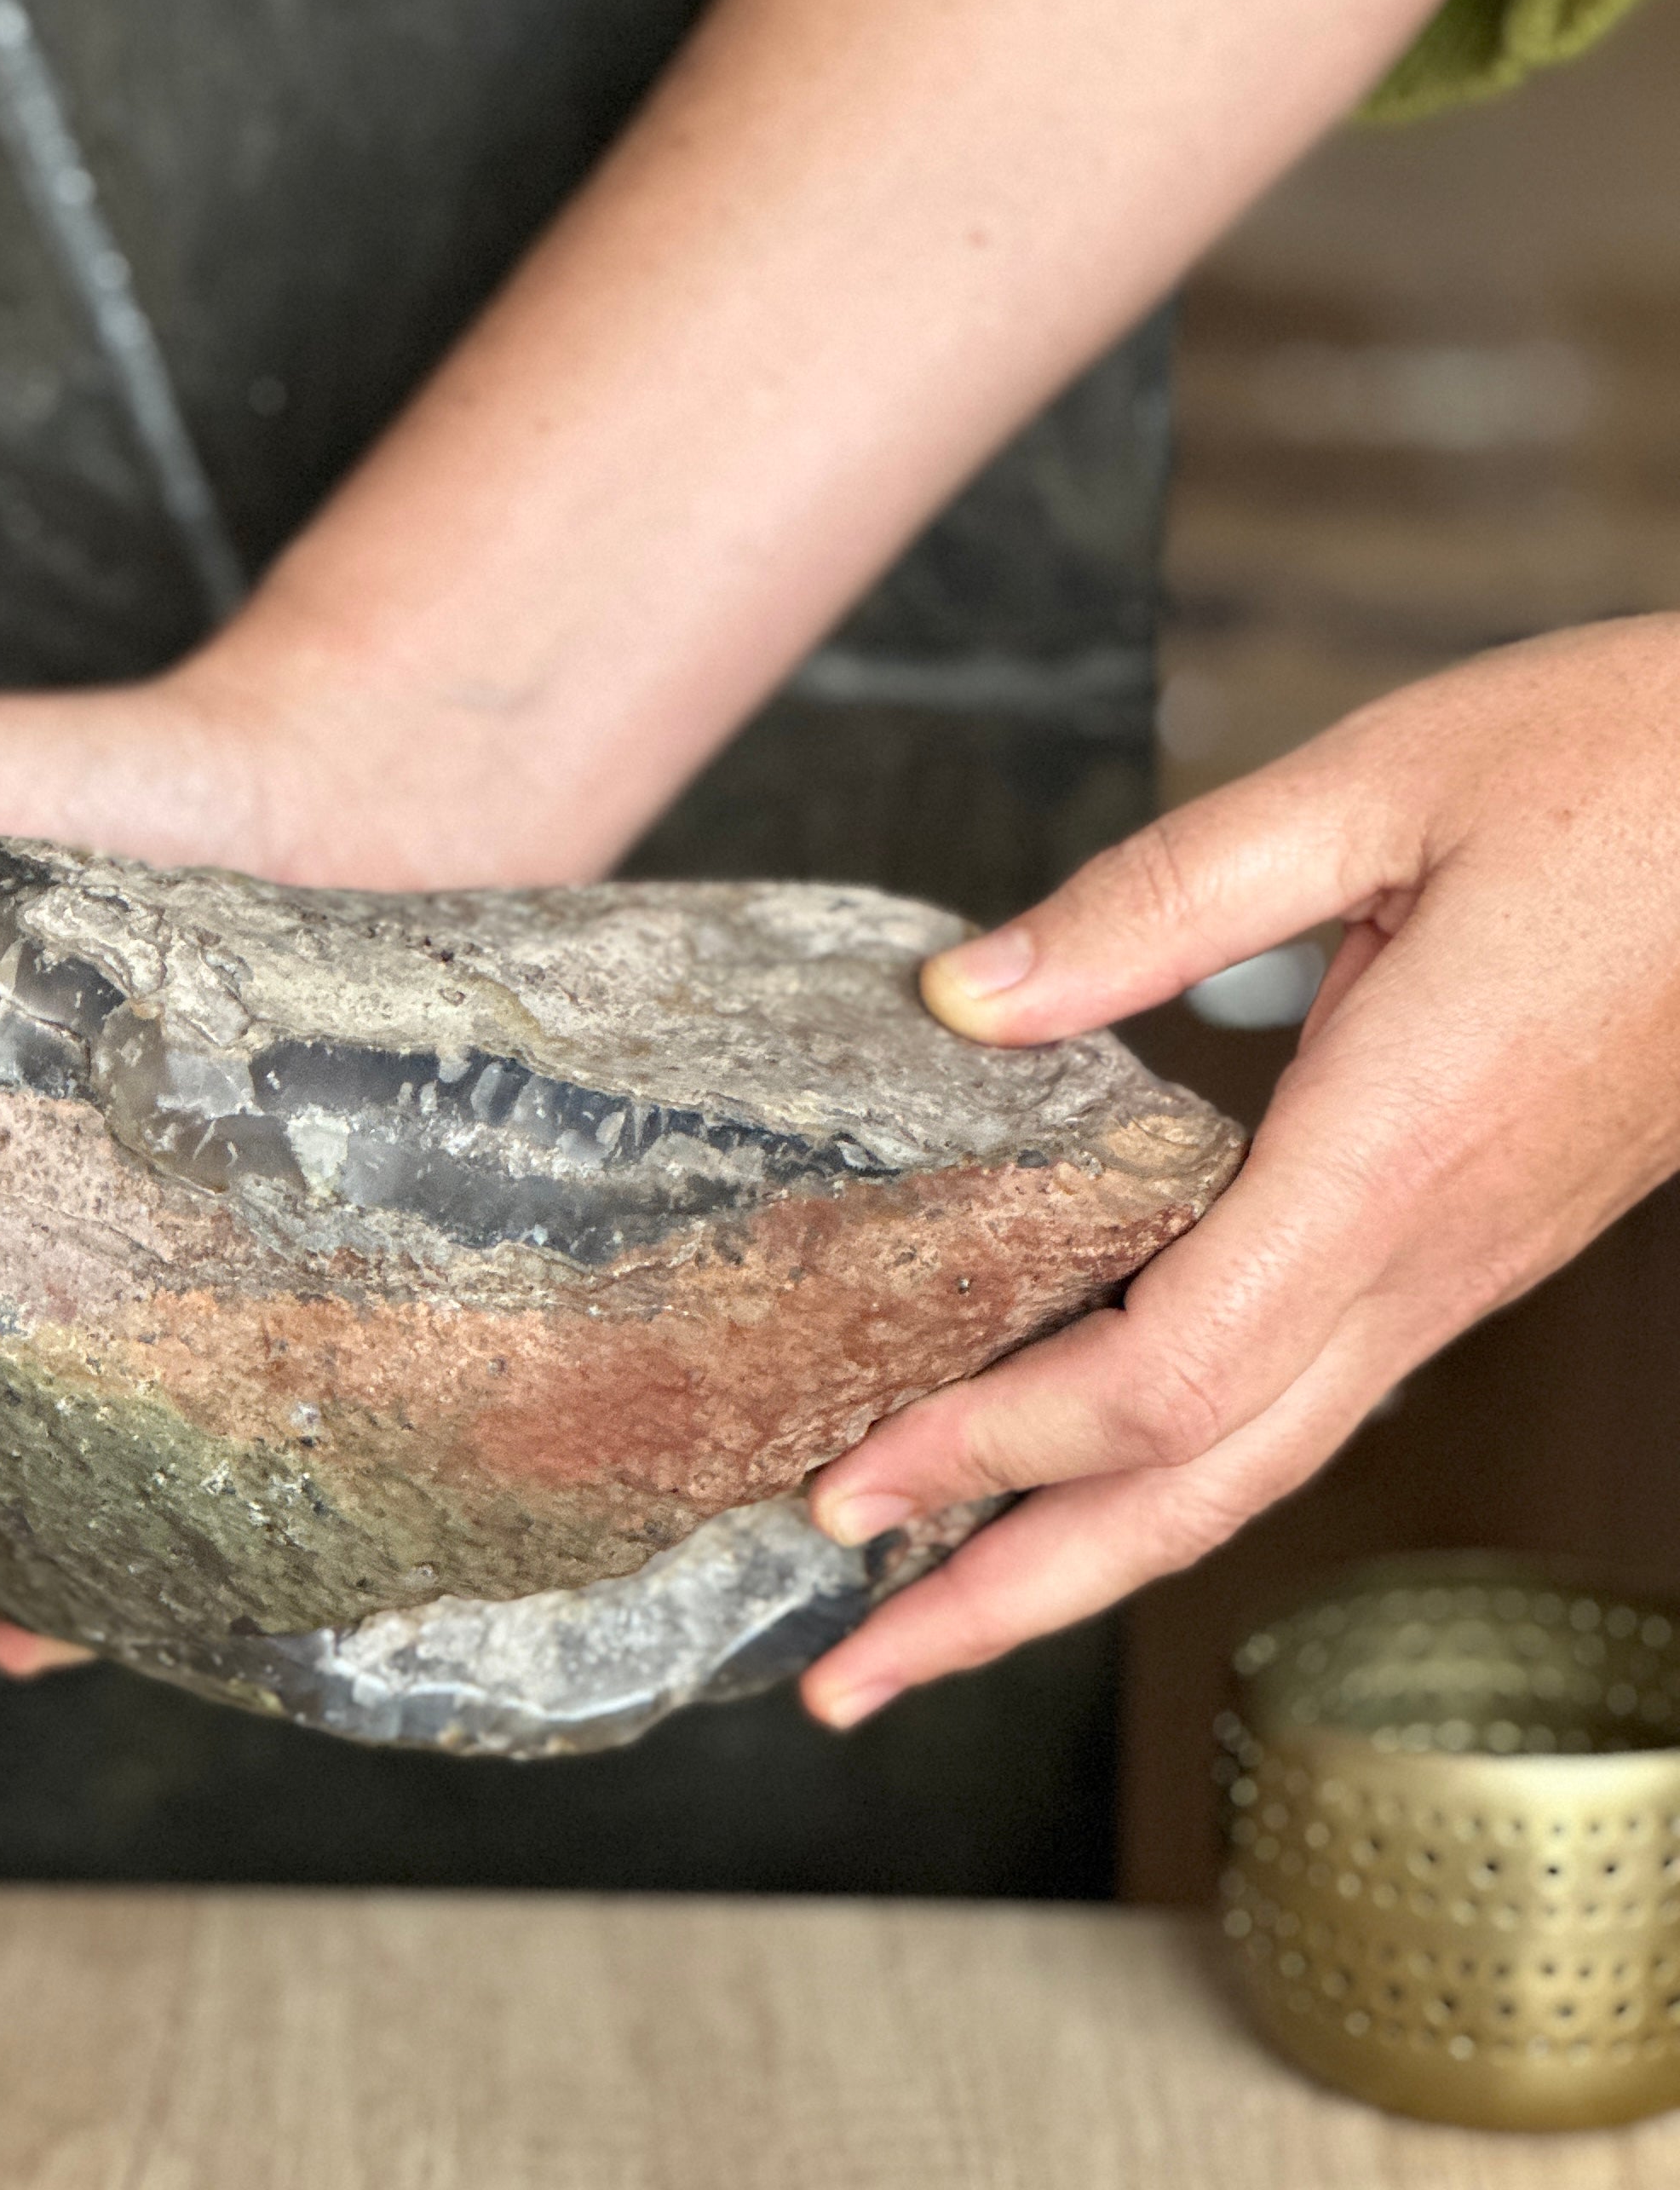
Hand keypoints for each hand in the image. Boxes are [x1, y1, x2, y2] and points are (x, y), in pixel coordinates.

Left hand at [800, 618, 1679, 1728]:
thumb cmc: (1626, 772)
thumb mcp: (1377, 786)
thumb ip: (1157, 899)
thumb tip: (960, 996)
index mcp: (1395, 1154)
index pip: (1166, 1373)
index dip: (997, 1448)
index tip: (851, 1487)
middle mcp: (1428, 1254)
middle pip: (1197, 1490)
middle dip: (1008, 1596)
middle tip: (848, 1678)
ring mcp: (1457, 1269)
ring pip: (1251, 1471)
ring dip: (1080, 1560)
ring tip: (931, 1613)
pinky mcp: (1463, 1245)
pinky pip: (1294, 1403)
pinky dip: (1162, 1469)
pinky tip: (1077, 1467)